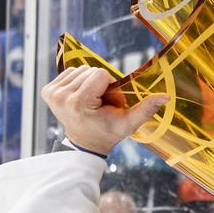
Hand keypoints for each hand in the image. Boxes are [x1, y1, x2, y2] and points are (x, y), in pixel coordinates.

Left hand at [41, 66, 170, 156]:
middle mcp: (61, 96)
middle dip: (99, 85)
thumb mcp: (128, 123)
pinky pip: (69, 72)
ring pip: (79, 69)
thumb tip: (166, 96)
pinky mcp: (47, 91)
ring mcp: (51, 93)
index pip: (100, 75)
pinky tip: (81, 98)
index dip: (110, 87)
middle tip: (100, 104)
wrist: (84, 143)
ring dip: (89, 83)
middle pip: (89, 71)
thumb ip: (145, 109)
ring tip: (91, 102)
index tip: (108, 104)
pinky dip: (79, 82)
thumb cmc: (107, 132)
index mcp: (78, 103)